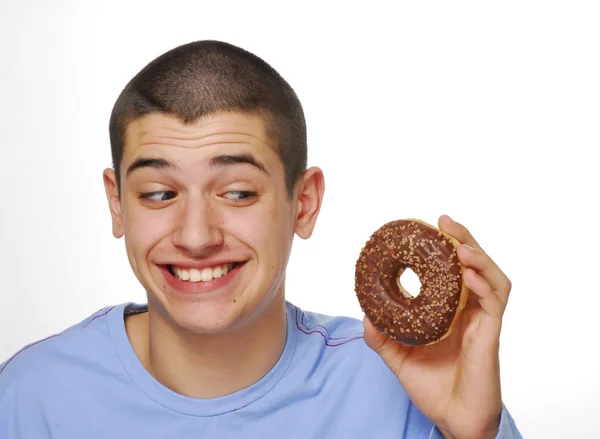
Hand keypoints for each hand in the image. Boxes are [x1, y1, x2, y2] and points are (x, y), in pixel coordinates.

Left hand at [363, 215, 511, 438]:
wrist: (452, 418)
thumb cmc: (432, 387)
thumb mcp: (398, 357)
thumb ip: (381, 336)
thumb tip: (365, 315)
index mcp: (450, 311)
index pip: (452, 271)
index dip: (445, 248)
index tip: (428, 228)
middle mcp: (469, 310)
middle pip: (474, 265)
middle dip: (463, 239)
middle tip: (444, 221)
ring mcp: (482, 321)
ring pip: (491, 278)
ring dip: (478, 256)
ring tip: (459, 244)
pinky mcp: (489, 334)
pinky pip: (494, 303)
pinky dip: (483, 284)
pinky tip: (467, 274)